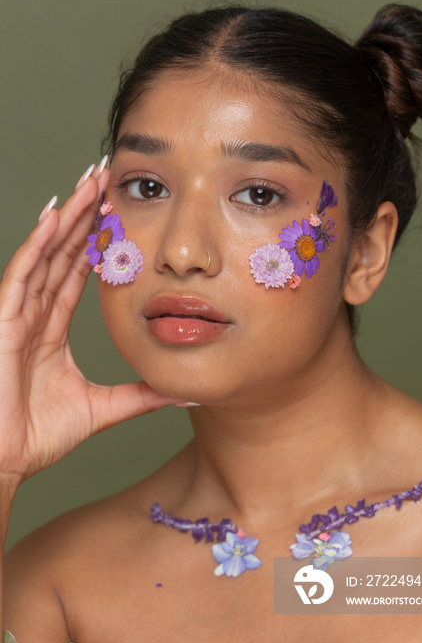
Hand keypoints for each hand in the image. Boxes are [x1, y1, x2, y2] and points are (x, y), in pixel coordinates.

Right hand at [0, 163, 180, 483]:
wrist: (3, 463)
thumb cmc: (37, 436)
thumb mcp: (103, 409)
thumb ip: (140, 396)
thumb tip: (182, 390)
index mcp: (51, 327)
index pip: (76, 271)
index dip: (96, 241)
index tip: (120, 213)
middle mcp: (33, 312)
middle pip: (62, 252)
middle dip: (84, 215)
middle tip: (107, 179)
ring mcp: (15, 313)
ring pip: (44, 254)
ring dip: (67, 218)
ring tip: (89, 184)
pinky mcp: (2, 322)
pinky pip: (21, 274)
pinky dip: (37, 245)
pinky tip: (54, 216)